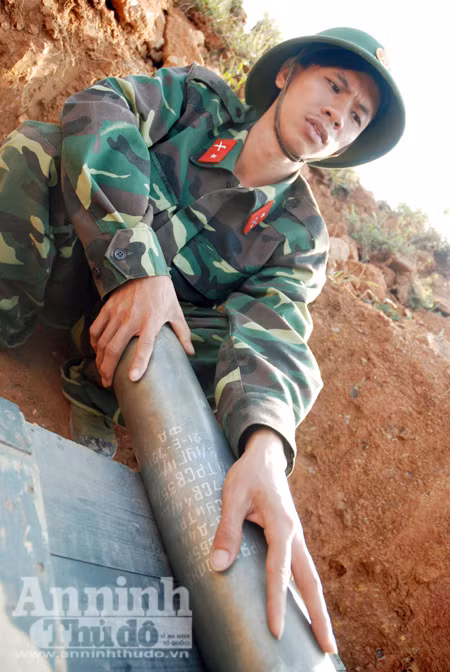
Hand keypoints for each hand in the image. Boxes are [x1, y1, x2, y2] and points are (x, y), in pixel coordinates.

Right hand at [90, 275, 193, 386]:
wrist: (144, 268)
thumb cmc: (162, 292)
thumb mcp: (175, 311)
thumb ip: (182, 333)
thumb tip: (190, 352)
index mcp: (150, 322)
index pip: (144, 347)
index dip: (138, 363)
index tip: (132, 378)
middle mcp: (131, 320)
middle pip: (115, 349)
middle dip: (108, 369)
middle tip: (108, 383)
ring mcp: (117, 314)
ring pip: (103, 342)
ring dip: (100, 360)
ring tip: (102, 372)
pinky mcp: (107, 308)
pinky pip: (96, 329)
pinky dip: (94, 343)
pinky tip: (96, 351)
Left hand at [209, 427, 336, 653]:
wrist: (266, 456)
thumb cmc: (248, 474)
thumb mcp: (232, 495)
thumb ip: (227, 530)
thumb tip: (218, 567)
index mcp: (282, 525)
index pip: (279, 571)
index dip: (277, 602)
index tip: (277, 631)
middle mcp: (294, 535)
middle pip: (311, 581)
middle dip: (319, 616)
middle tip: (328, 650)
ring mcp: (296, 537)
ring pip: (311, 578)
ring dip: (318, 608)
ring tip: (324, 640)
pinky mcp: (291, 538)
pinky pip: (302, 570)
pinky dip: (308, 593)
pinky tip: (306, 610)